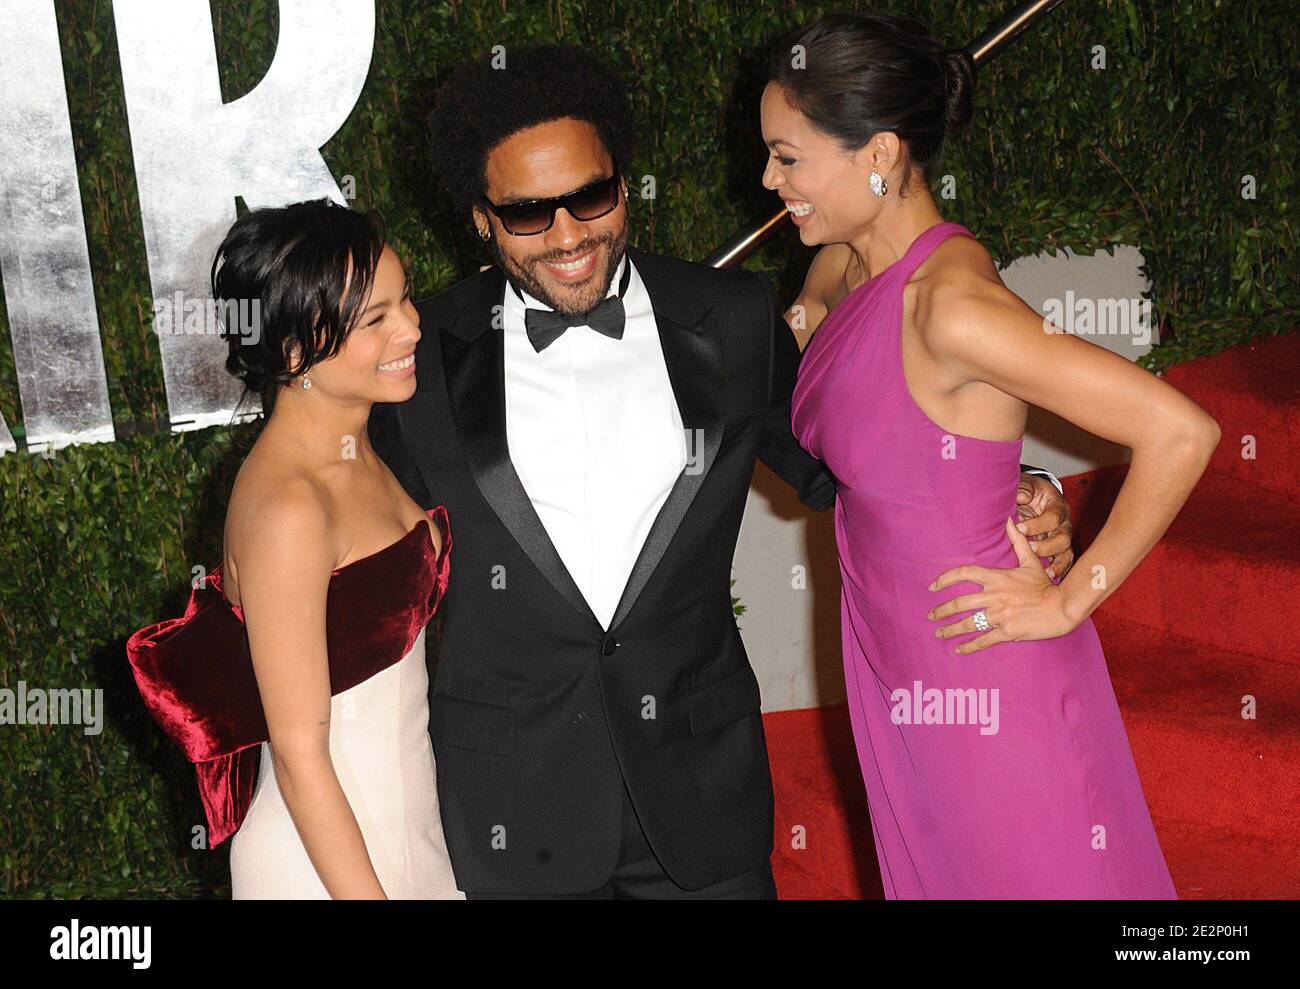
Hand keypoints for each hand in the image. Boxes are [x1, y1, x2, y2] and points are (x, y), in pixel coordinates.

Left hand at [926, 517, 1078, 653]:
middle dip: (941, 610)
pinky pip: (983, 640)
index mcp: (997, 578)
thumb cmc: (1045, 585)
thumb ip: (1018, 542)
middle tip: (931, 615)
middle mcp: (995, 596)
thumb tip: (1009, 520)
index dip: (945, 579)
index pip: (964, 573)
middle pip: (959, 603)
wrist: (1062, 608)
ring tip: (938, 633)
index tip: (932, 587)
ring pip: (967, 624)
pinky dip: (968, 646)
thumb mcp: (1031, 561)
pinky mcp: (1006, 632)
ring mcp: (999, 615)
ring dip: (949, 629)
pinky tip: (958, 649)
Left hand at [1015, 472, 1074, 579]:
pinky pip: (1063, 563)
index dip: (1038, 524)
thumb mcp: (1026, 485)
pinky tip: (1049, 579)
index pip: (1054, 517)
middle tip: (1030, 549)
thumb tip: (1022, 497)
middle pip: (1063, 538)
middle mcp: (1064, 524)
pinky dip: (1059, 571)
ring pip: (1066, 554)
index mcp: (1058, 506)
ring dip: (1056, 563)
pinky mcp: (1058, 551)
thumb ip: (1024, 488)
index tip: (1020, 528)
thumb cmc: (1028, 491)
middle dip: (1047, 546)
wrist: (1030, 497)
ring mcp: (1062, 539)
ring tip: (1045, 573)